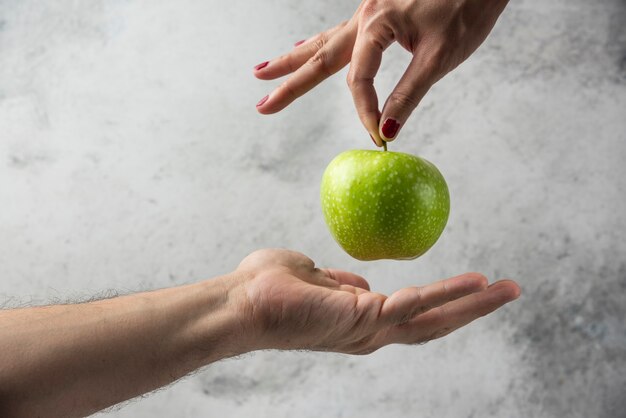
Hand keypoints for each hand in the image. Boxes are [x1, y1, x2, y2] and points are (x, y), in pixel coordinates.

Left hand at [232, 249, 519, 353]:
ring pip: (433, 320)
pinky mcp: (362, 319)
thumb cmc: (266, 287)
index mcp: (359, 319)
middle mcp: (369, 332)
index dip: (443, 302)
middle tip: (509, 291)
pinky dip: (445, 295)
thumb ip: (339, 281)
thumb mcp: (314, 276)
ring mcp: (368, 330)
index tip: (469, 285)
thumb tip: (358, 282)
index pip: (412, 314)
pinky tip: (475, 283)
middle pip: (434, 323)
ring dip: (473, 304)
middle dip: (474, 309)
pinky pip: (412, 306)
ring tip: (506, 288)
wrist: (238, 303)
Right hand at [254, 0, 508, 144]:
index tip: (379, 136)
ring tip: (262, 71)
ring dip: (293, 59)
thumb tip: (389, 130)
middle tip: (262, 104)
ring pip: (324, 41)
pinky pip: (340, 33)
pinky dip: (318, 45)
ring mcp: (369, 12)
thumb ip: (410, 92)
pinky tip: (306, 45)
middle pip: (319, 56)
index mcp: (377, 24)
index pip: (359, 80)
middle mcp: (365, 16)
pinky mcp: (378, 12)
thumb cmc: (469, 6)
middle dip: (289, 82)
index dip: (366, 111)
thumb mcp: (441, 55)